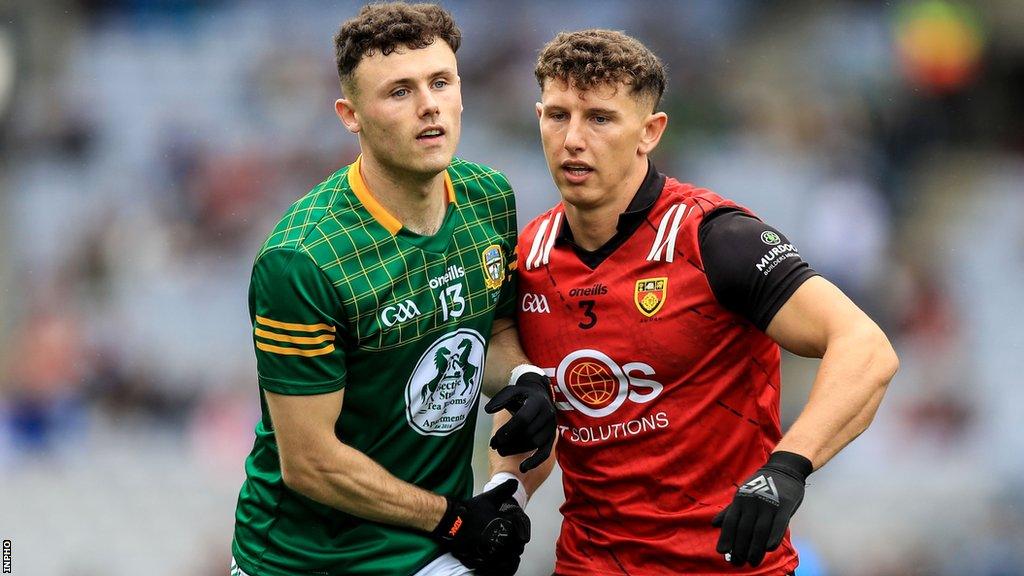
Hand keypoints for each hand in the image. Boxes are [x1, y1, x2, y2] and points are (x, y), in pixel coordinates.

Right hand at [431, 479, 530, 575]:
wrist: (450, 521)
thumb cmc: (469, 511)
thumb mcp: (489, 498)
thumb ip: (504, 491)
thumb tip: (515, 483)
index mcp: (503, 527)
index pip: (520, 537)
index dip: (520, 536)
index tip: (518, 535)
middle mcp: (496, 541)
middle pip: (513, 551)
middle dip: (513, 547)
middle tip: (511, 544)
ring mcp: (487, 552)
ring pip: (503, 561)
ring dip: (506, 559)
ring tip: (504, 554)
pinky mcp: (477, 560)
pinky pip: (490, 567)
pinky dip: (494, 566)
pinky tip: (493, 561)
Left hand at [485, 366, 556, 472]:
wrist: (539, 395)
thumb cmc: (522, 395)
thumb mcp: (510, 392)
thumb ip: (499, 400)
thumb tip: (488, 410)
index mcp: (537, 402)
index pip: (523, 419)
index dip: (509, 430)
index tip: (496, 438)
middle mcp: (548, 414)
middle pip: (528, 433)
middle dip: (509, 442)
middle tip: (494, 446)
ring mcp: (551, 427)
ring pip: (534, 443)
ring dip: (516, 450)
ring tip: (501, 451)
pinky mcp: (552, 438)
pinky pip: (545, 453)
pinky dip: (534, 461)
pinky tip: (523, 467)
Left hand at [712, 451, 811, 567]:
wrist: (784, 468)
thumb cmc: (762, 484)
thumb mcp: (743, 493)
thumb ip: (731, 510)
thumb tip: (714, 524)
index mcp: (740, 499)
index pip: (731, 522)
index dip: (726, 538)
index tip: (722, 552)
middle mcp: (752, 502)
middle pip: (744, 529)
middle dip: (740, 548)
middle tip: (738, 562)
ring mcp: (769, 503)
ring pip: (760, 531)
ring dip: (755, 549)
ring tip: (752, 562)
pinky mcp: (785, 505)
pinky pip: (779, 525)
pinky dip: (773, 538)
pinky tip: (769, 549)